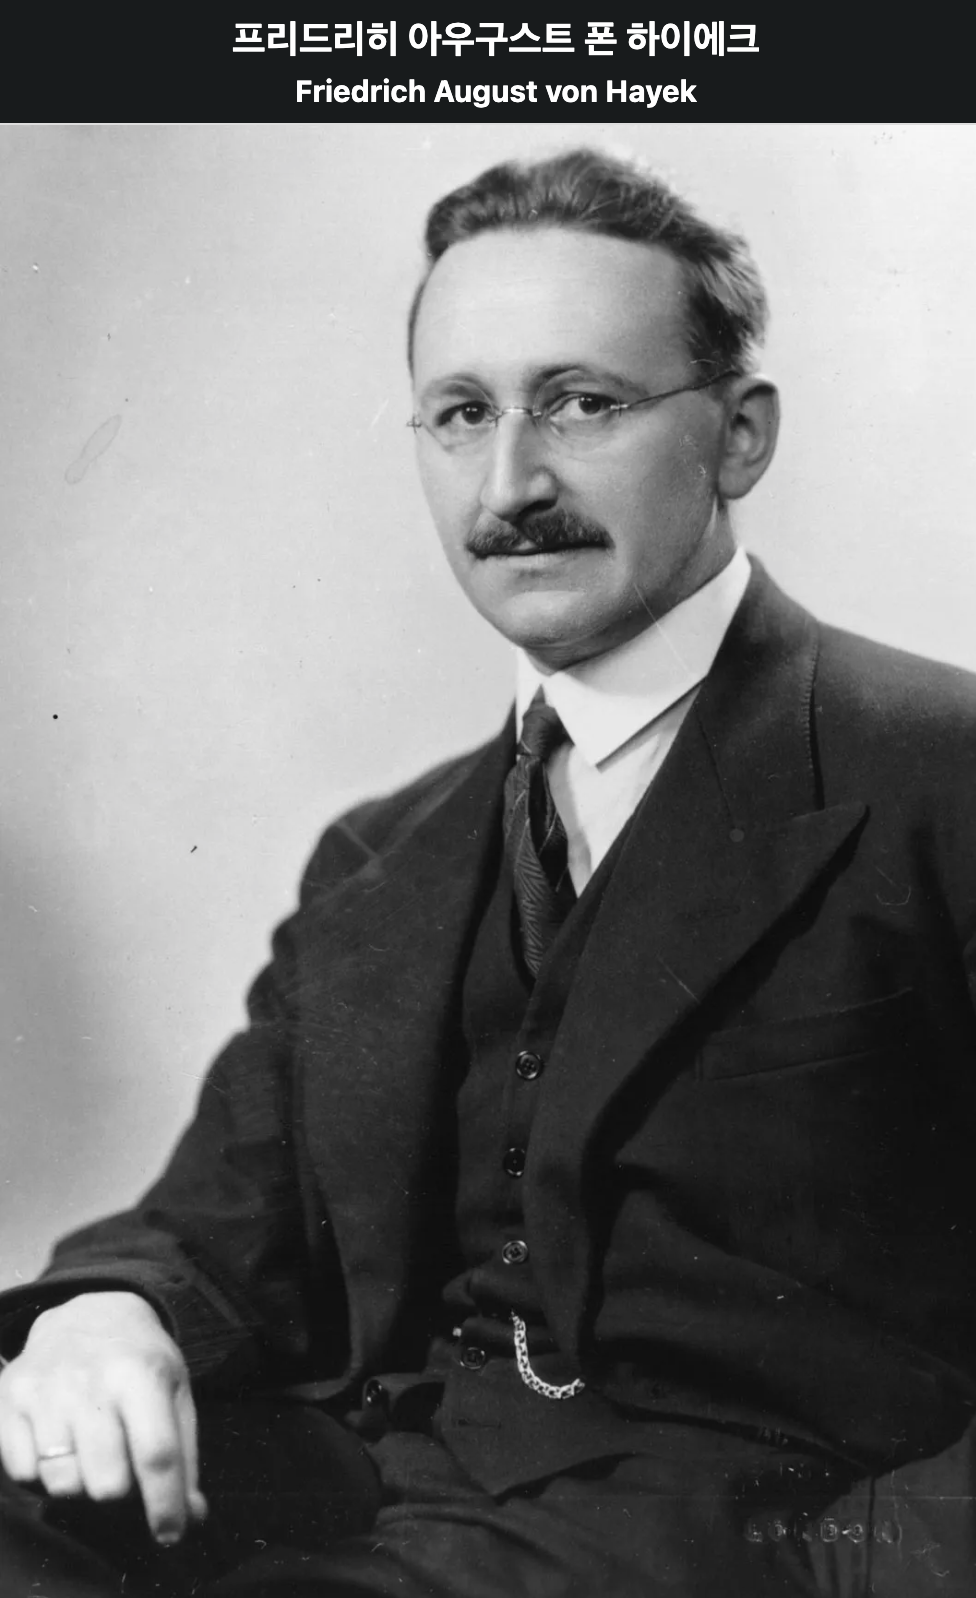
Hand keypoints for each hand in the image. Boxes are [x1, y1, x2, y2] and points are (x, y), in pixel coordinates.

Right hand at [0, 1291, 207, 1543]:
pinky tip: (58, 1441)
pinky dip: (43, 1472)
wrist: (86, 1312)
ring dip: (81, 1482)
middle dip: (121, 1490)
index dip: (166, 1504)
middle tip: (123, 1465)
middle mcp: (89, 1381)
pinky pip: (23, 1474)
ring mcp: (43, 1391)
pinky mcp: (8, 1400)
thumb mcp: (175, 1391)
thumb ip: (184, 1455)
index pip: (156, 1455)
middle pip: (107, 1484)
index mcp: (140, 1374)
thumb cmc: (138, 1359)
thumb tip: (190, 1515)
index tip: (170, 1532)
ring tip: (90, 1449)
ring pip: (63, 1485)